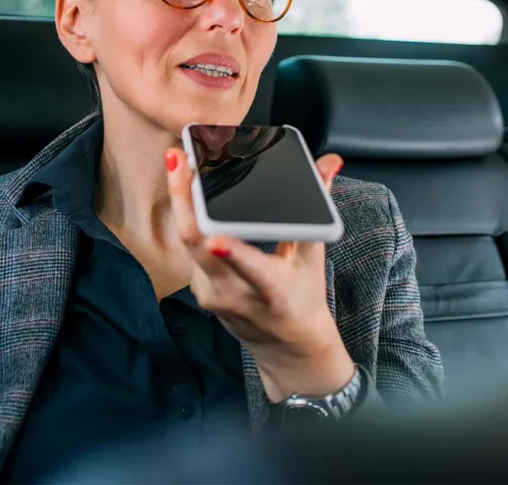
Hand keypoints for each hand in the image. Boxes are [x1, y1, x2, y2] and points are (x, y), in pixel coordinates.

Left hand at [165, 149, 353, 402]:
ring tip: (179, 163)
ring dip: (181, 202)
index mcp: (270, 289)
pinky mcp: (198, 291)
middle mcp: (235, 294)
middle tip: (177, 159)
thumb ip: (316, 208)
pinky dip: (188, 218)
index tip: (215, 239)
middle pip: (198, 244)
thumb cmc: (302, 299)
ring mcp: (211, 294)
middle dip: (183, 198)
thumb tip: (330, 164)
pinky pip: (188, 248)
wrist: (286, 348)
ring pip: (188, 242)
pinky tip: (186, 192)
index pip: (250, 269)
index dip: (232, 254)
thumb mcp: (312, 257)